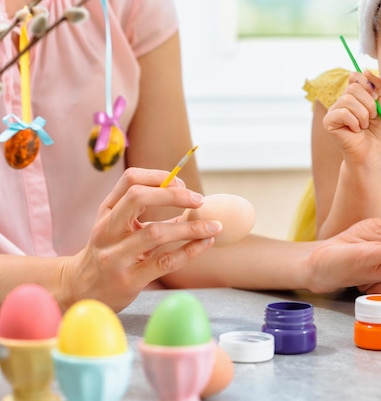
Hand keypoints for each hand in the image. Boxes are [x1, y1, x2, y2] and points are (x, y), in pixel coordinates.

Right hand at [59, 168, 220, 311]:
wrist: (80, 291)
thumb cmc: (107, 253)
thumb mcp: (115, 227)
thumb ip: (143, 212)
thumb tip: (186, 197)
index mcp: (106, 212)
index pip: (130, 180)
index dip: (159, 177)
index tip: (181, 183)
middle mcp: (107, 231)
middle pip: (138, 198)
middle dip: (173, 195)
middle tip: (199, 200)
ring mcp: (115, 256)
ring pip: (155, 233)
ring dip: (190, 227)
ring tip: (214, 226)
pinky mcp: (129, 280)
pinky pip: (164, 262)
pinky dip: (189, 251)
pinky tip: (205, 243)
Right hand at [323, 71, 380, 166]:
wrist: (374, 153)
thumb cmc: (379, 132)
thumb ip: (379, 86)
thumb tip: (366, 70)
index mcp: (355, 96)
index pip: (356, 77)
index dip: (368, 85)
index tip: (376, 99)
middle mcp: (343, 101)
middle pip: (353, 87)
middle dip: (369, 104)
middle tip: (371, 118)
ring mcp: (334, 111)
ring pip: (348, 99)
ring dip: (363, 115)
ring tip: (364, 126)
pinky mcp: (328, 122)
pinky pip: (342, 112)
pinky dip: (354, 122)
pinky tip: (355, 131)